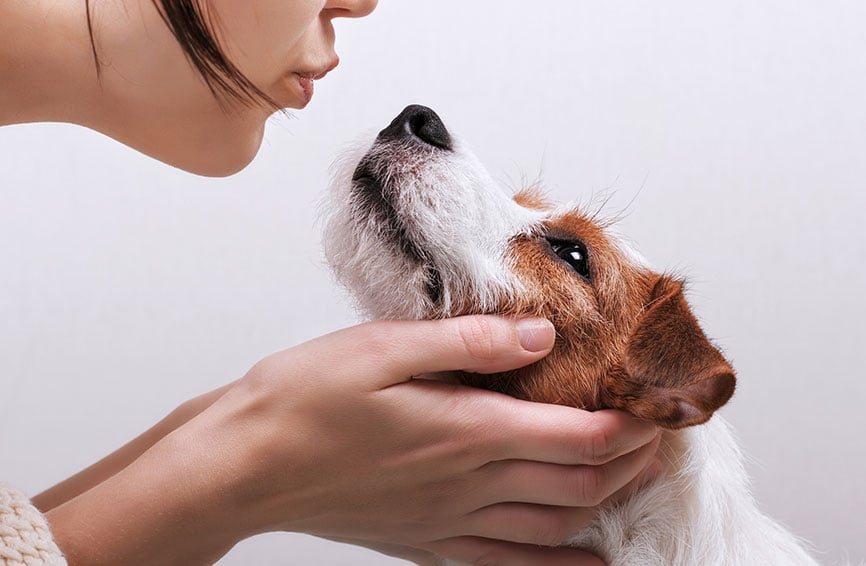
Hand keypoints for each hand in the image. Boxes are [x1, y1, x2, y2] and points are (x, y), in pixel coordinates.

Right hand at [46, 316, 658, 564]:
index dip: (633, 424)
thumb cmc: (306, 399)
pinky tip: (584, 563)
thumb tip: (540, 335)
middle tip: (664, 435)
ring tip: (637, 479)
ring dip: (608, 504)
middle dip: (636, 462)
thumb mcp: (384, 347)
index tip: (660, 404)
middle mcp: (470, 482)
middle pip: (582, 483)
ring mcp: (452, 520)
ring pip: (557, 525)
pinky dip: (558, 565)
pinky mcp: (429, 539)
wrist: (247, 465)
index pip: (581, 436)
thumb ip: (470, 342)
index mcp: (467, 430)